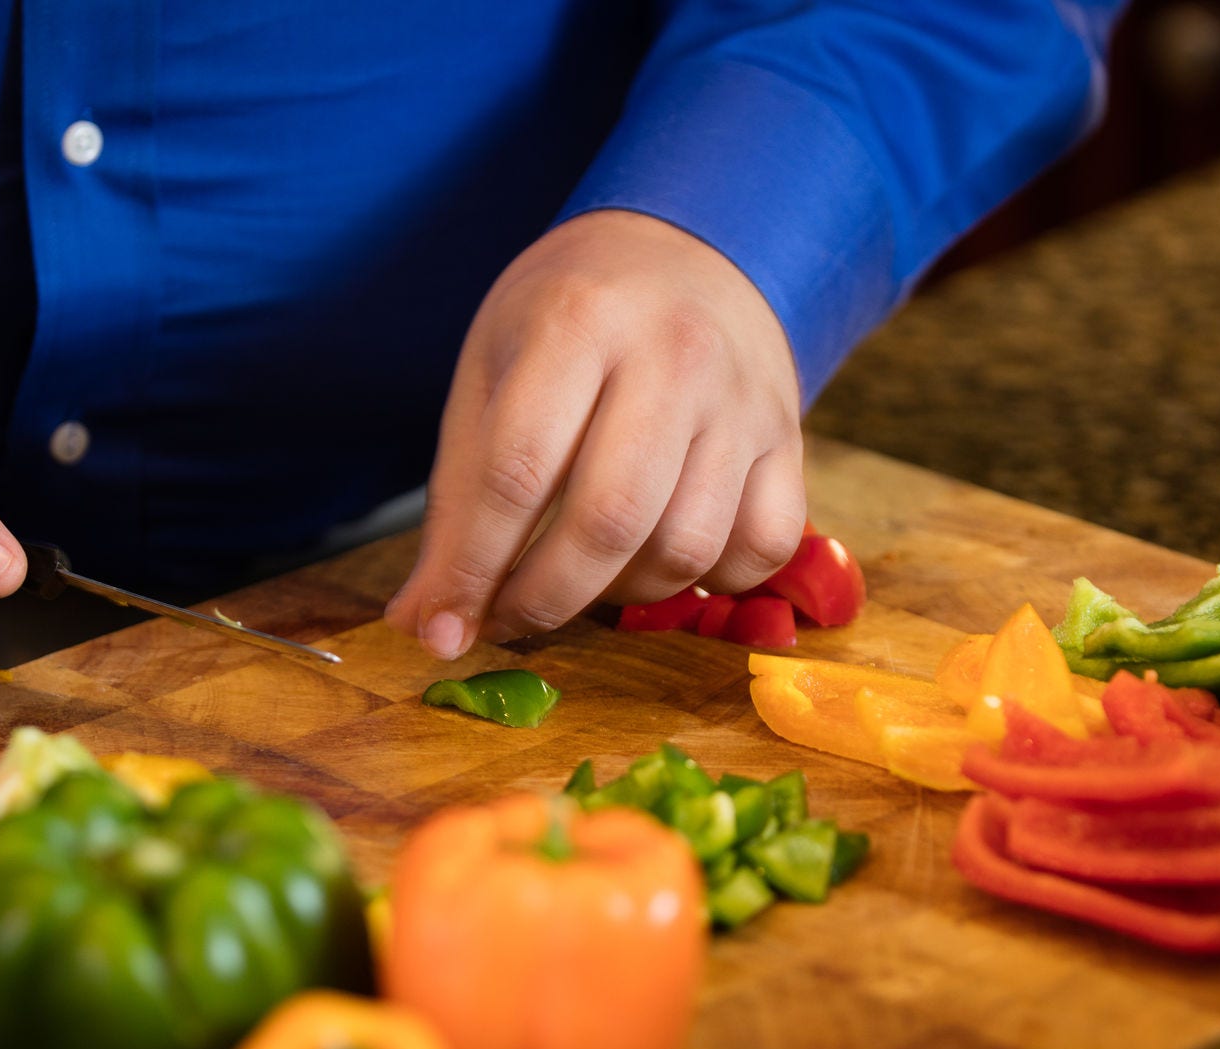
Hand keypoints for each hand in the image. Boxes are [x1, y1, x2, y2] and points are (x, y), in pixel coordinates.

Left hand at [386, 210, 804, 658]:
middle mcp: (673, 355)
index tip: (444, 629)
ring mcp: (743, 400)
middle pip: (609, 522)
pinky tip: (665, 556)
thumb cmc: (571, 318)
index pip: (516, 472)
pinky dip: (711, 580)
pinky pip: (760, 548)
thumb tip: (429, 623)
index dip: (473, 568)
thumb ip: (458, 497)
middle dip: (545, 599)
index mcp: (577, 321)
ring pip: (687, 549)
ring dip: (622, 596)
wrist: (688, 249)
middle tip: (508, 618)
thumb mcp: (493, 369)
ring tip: (583, 577)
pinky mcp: (790, 438)